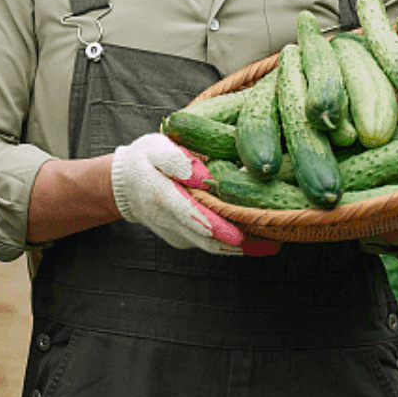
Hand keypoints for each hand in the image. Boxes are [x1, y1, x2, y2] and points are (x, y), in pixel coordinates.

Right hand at [111, 133, 277, 256]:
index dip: (218, 227)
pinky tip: (254, 235)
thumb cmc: (144, 160)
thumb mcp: (155, 148)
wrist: (124, 186)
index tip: (241, 236)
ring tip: (272, 243)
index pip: (193, 216)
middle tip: (273, 242)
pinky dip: (230, 242)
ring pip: (211, 246)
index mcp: (163, 197)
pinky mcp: (183, 238)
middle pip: (208, 239)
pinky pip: (208, 243)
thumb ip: (175, 159)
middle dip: (241, 245)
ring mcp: (177, 234)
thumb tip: (204, 176)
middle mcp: (170, 222)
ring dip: (241, 248)